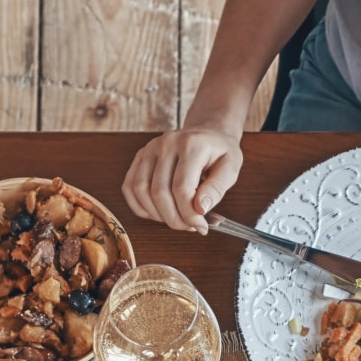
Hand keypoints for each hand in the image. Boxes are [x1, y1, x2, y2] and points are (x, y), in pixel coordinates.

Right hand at [122, 123, 243, 232]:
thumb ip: (216, 188)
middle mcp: (166, 143)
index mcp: (191, 144)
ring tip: (176, 219)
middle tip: (189, 226)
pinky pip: (129, 187)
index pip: (181, 188)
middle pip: (159, 192)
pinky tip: (158, 212)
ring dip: (157, 215)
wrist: (208, 134)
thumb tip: (200, 208)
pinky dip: (141, 207)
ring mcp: (149, 149)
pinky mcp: (140, 157)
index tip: (201, 226)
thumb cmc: (219, 152)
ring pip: (141, 191)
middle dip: (174, 219)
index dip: (189, 214)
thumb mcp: (231, 168)